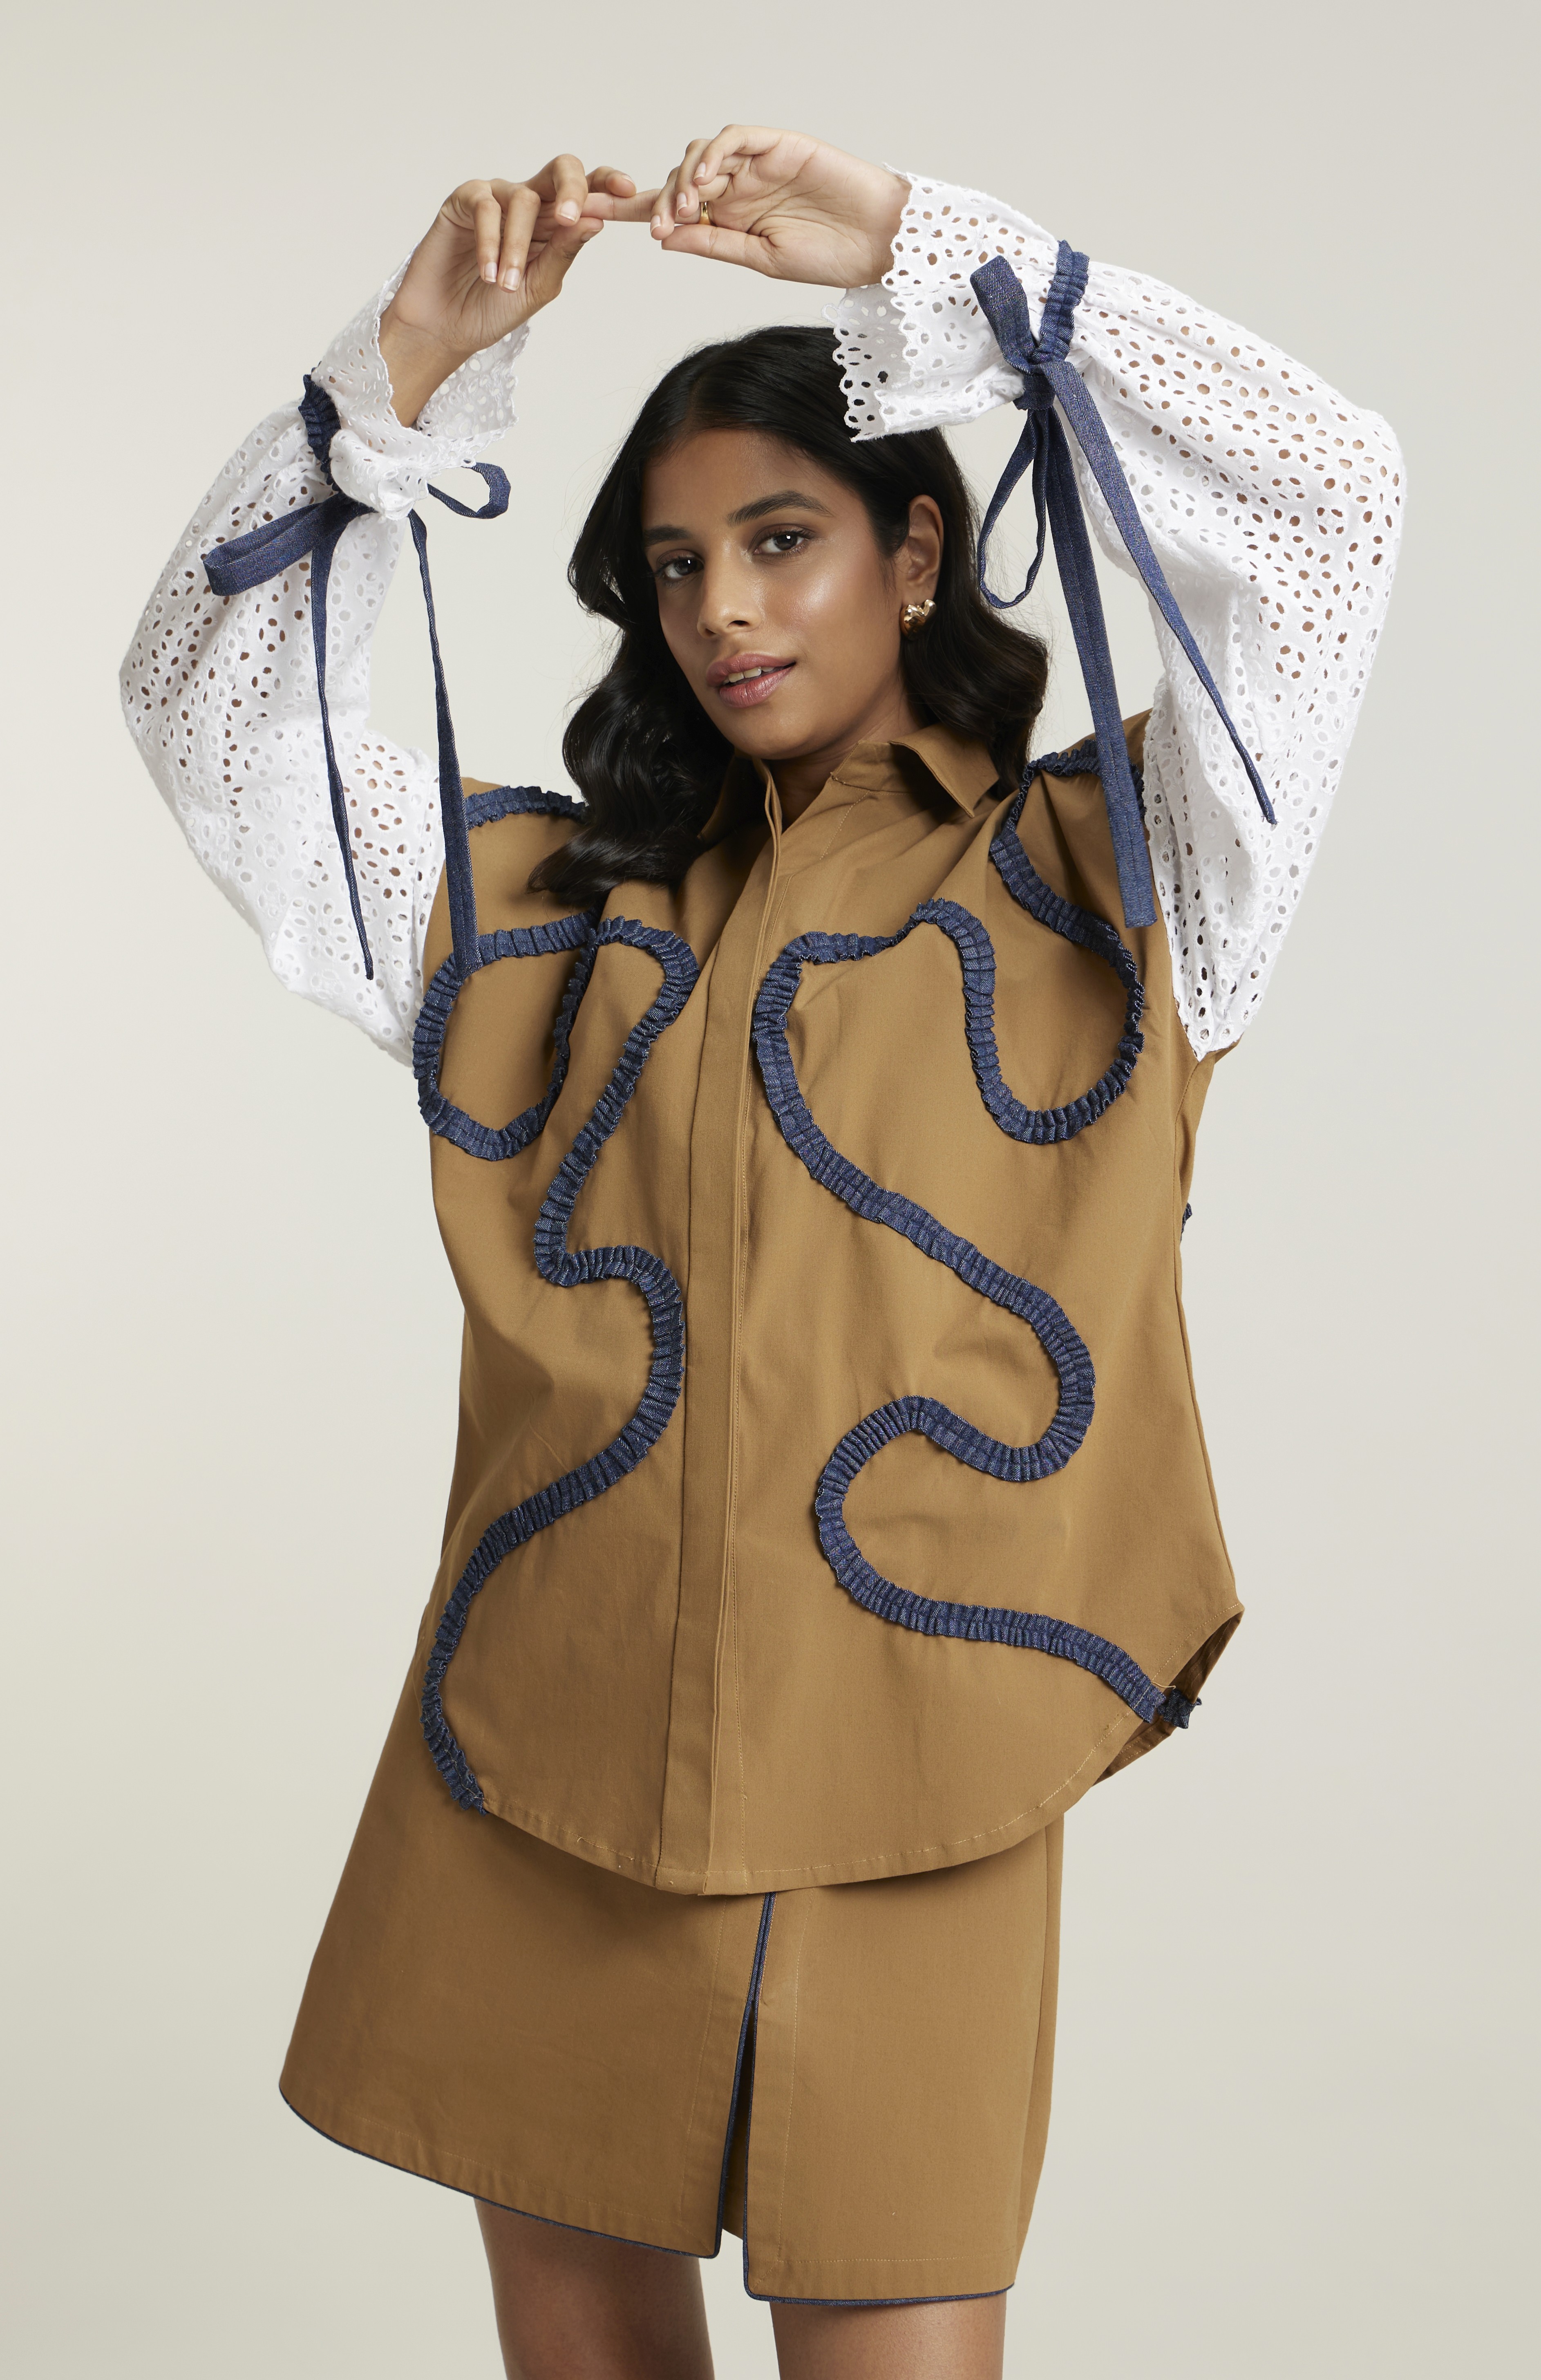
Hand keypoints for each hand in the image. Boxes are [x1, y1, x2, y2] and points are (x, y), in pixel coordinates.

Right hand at [379, 159, 634, 421]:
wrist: (447, 328)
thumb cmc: (494, 309)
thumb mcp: (539, 286)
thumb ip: (564, 252)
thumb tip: (596, 219)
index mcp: (554, 223)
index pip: (586, 193)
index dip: (608, 185)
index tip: (629, 190)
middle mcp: (528, 203)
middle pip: (561, 171)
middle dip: (572, 189)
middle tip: (570, 217)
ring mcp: (496, 198)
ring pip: (522, 200)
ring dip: (517, 246)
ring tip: (506, 284)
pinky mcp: (463, 201)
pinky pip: (485, 207)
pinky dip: (490, 242)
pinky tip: (489, 274)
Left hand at [615, 127, 906, 287]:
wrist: (881, 244)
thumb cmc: (831, 257)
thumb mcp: (762, 261)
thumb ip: (714, 245)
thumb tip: (663, 238)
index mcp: (729, 220)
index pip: (671, 211)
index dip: (629, 211)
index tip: (587, 218)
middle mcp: (737, 189)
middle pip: (679, 181)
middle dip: (656, 200)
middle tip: (656, 226)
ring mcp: (756, 165)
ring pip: (701, 156)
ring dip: (684, 180)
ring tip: (685, 209)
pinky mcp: (778, 144)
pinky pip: (735, 138)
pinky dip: (714, 154)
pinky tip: (705, 178)